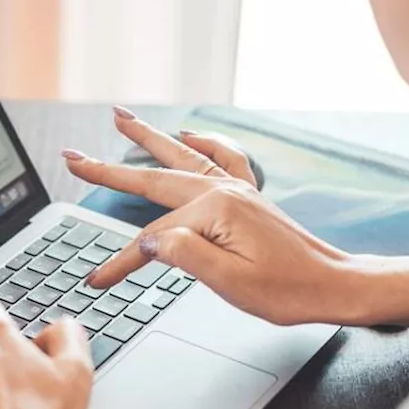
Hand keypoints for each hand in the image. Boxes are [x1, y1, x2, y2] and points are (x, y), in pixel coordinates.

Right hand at [62, 107, 361, 325]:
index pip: (152, 239)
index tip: (97, 280)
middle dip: (109, 170)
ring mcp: (238, 189)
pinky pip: (222, 158)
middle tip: (73, 157)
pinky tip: (188, 135)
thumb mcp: (232, 283)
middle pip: (154, 179)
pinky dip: (202, 144)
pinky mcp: (248, 196)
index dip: (120, 261)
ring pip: (181, 157)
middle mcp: (224, 191)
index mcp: (216, 212)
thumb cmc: (289, 291)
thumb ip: (186, 256)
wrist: (334, 285)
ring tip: (119, 118)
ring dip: (148, 138)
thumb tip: (149, 240)